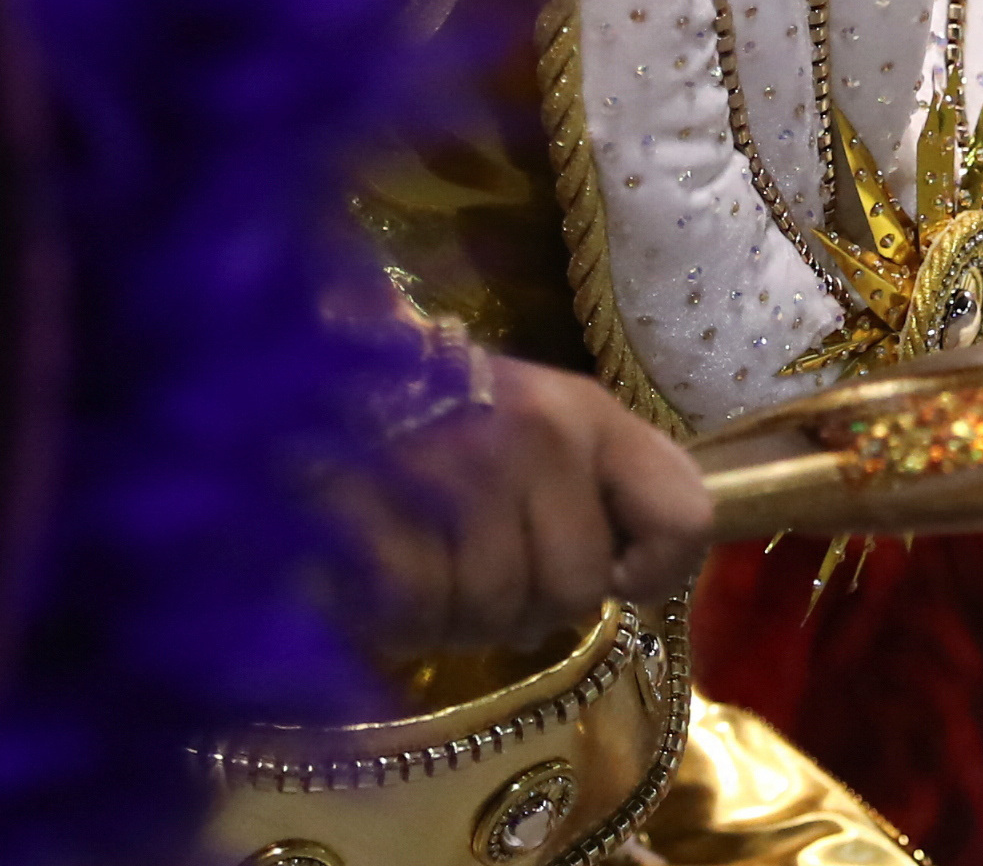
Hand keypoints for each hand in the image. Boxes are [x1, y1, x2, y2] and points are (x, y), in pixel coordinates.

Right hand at [336, 357, 714, 657]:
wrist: (300, 367)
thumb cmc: (429, 413)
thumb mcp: (531, 426)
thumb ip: (588, 493)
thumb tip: (628, 576)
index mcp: (585, 413)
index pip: (683, 514)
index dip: (655, 571)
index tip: (610, 577)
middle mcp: (538, 435)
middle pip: (574, 592)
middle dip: (522, 607)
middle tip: (469, 565)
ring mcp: (459, 468)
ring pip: (493, 613)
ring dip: (451, 614)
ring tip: (418, 560)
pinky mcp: (385, 503)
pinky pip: (419, 611)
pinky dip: (394, 613)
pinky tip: (376, 568)